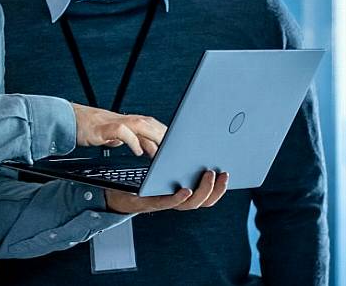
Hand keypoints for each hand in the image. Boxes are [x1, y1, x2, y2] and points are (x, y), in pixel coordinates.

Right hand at [71, 103, 166, 156]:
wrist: (67, 119)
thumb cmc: (89, 127)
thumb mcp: (112, 135)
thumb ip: (128, 139)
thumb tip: (143, 147)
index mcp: (126, 121)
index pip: (150, 124)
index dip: (163, 132)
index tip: (175, 144)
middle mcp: (122, 119)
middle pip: (149, 123)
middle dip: (163, 135)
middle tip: (174, 150)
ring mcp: (113, 122)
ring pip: (139, 125)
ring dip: (152, 137)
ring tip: (161, 152)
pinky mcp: (103, 128)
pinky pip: (122, 132)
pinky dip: (132, 140)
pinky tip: (138, 151)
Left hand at [104, 170, 229, 213]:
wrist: (115, 190)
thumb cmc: (141, 179)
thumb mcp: (163, 166)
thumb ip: (178, 160)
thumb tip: (196, 143)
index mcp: (183, 192)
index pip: (208, 194)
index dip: (221, 187)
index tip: (229, 172)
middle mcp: (177, 199)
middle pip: (204, 200)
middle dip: (217, 188)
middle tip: (223, 173)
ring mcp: (165, 202)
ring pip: (190, 203)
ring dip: (202, 191)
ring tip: (209, 175)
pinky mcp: (151, 202)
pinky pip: (168, 202)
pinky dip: (179, 197)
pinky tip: (186, 188)